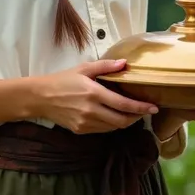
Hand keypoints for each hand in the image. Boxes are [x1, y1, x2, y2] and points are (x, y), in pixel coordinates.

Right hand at [34, 59, 158, 134]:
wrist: (41, 97)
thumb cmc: (63, 80)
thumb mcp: (84, 68)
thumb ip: (105, 66)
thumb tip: (125, 64)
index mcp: (93, 93)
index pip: (123, 104)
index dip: (140, 108)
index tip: (154, 108)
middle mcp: (91, 110)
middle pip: (121, 121)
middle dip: (136, 117)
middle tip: (144, 111)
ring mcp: (86, 122)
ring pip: (113, 128)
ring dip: (125, 122)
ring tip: (131, 113)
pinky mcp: (81, 130)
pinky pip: (103, 130)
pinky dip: (112, 125)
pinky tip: (114, 116)